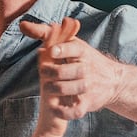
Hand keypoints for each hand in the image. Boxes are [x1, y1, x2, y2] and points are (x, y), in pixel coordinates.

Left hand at [22, 19, 136, 123]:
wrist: (113, 81)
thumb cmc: (83, 59)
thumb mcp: (70, 42)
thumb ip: (46, 33)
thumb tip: (23, 25)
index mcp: (82, 51)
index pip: (73, 49)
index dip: (62, 50)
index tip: (52, 51)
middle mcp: (87, 68)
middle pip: (68, 71)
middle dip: (52, 72)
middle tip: (43, 72)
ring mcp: (88, 87)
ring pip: (69, 89)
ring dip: (55, 89)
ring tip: (47, 87)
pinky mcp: (88, 103)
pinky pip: (75, 110)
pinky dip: (64, 111)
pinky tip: (55, 107)